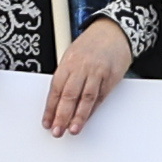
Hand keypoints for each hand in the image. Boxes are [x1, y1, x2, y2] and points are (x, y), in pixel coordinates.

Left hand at [41, 20, 132, 136]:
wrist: (114, 30)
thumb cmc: (92, 43)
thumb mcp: (72, 55)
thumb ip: (66, 77)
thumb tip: (57, 102)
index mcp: (68, 62)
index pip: (56, 89)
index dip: (50, 108)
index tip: (47, 122)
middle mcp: (82, 67)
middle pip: (69, 95)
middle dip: (62, 116)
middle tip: (57, 131)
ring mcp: (97, 72)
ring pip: (86, 98)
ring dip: (79, 116)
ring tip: (73, 129)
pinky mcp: (111, 77)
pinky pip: (100, 96)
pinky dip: (93, 109)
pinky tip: (87, 118)